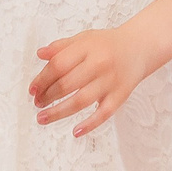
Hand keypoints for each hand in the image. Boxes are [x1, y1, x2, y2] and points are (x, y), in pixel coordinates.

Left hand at [29, 25, 151, 136]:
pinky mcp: (120, 96)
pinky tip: (75, 131)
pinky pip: (103, 114)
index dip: (41, 79)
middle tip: (37, 104)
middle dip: (47, 97)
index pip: (58, 65)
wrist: (140, 47)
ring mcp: (111, 81)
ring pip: (81, 101)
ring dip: (58, 112)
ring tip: (42, 118)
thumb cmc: (107, 44)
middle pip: (67, 84)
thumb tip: (40, 54)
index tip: (32, 90)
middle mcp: (99, 64)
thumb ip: (61, 46)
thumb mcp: (84, 38)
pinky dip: (89, 124)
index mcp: (87, 47)